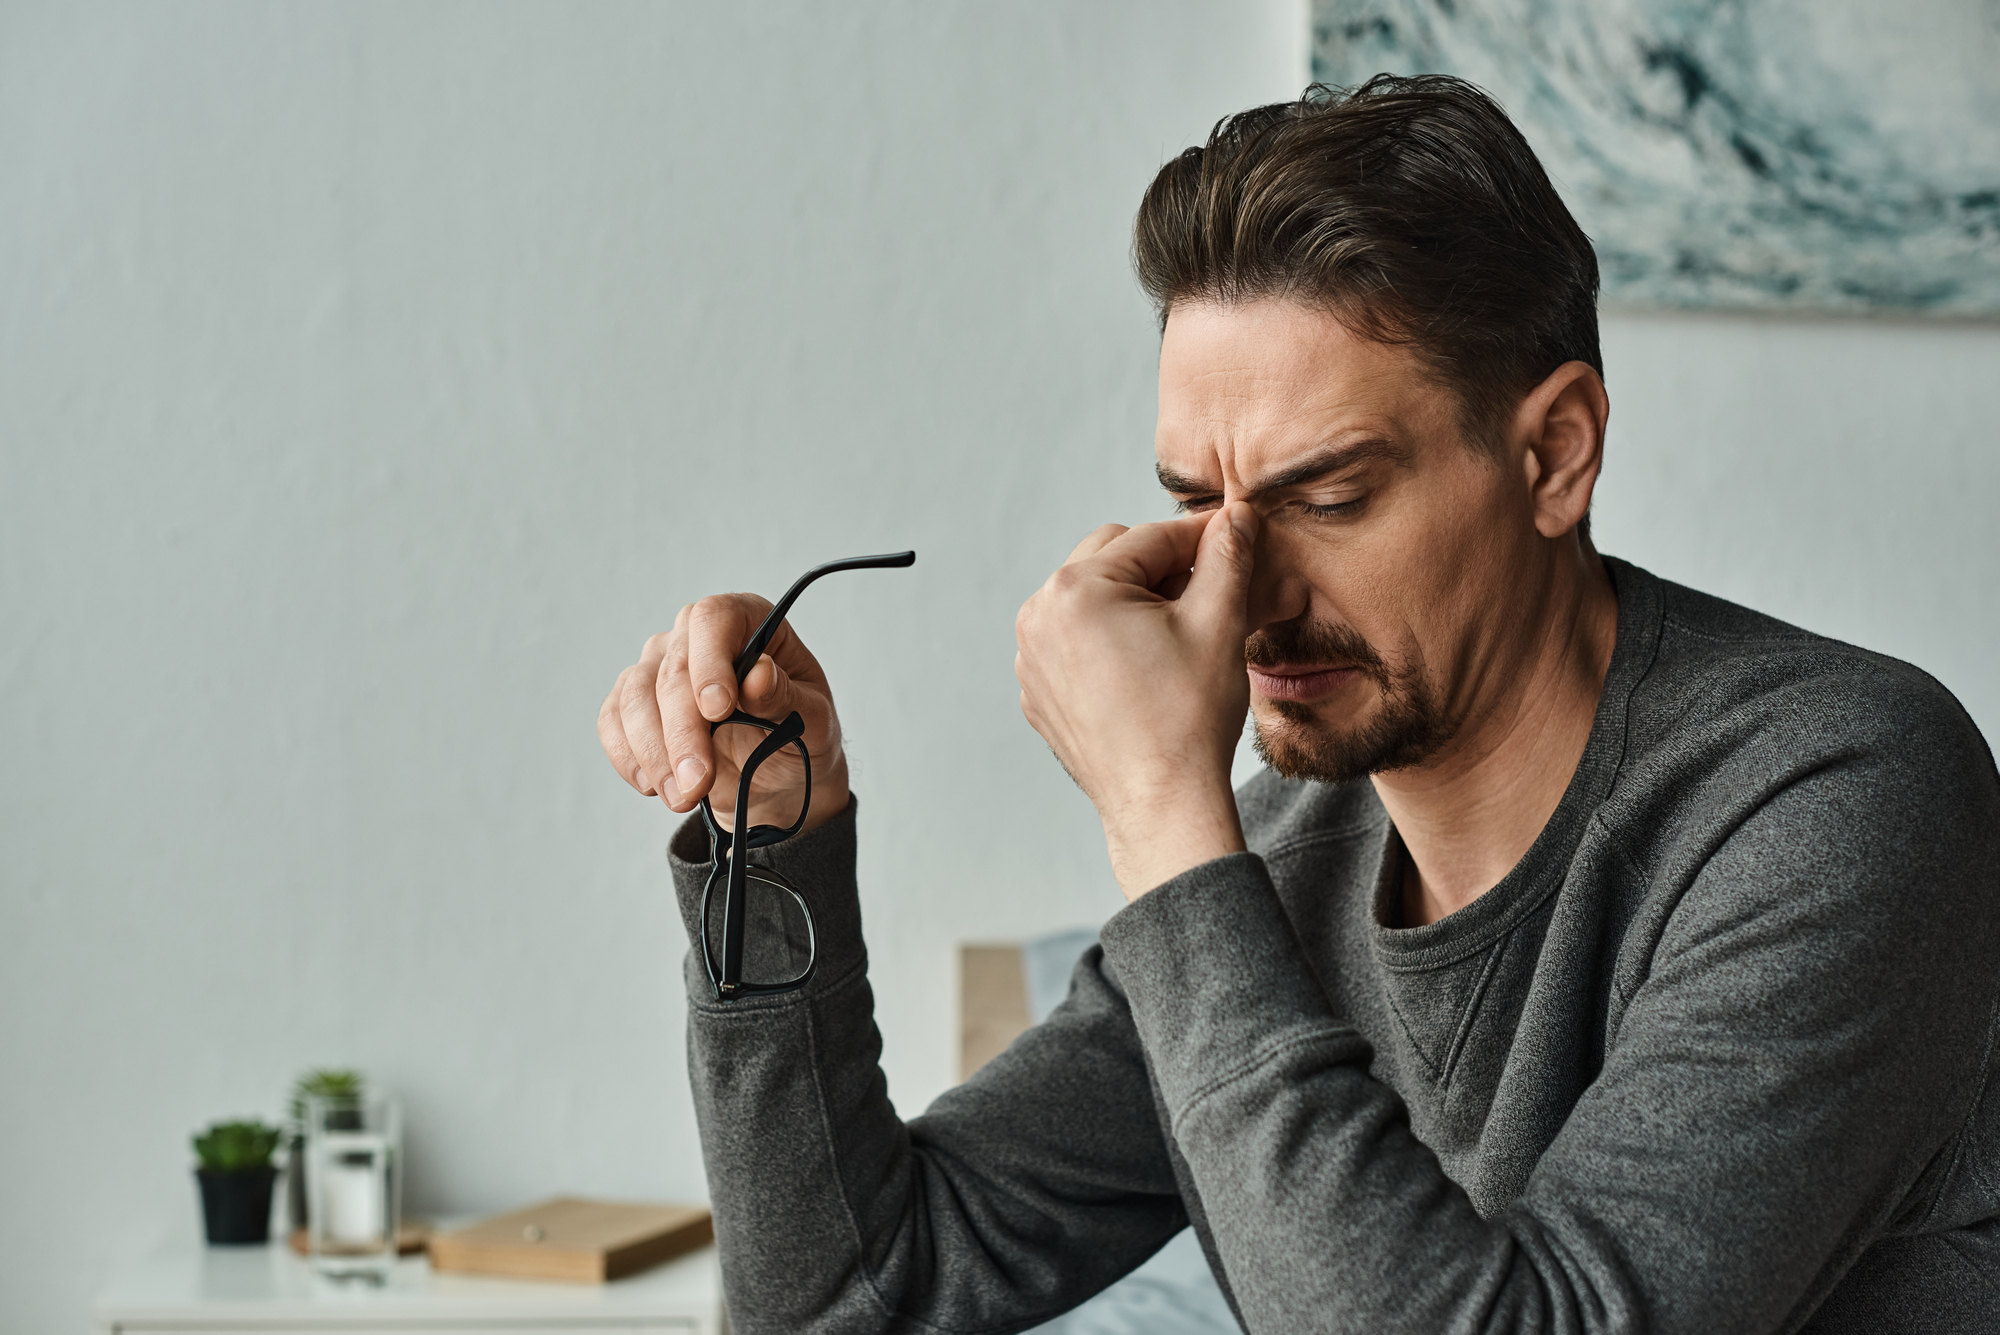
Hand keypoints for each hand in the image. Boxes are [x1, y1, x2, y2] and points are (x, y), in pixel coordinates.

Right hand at [597, 594, 848, 833]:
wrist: (778, 781)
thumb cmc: (801, 737)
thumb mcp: (813, 720)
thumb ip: (787, 696)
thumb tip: (758, 673)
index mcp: (748, 622)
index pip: (714, 619)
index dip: (710, 662)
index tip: (718, 710)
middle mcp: (696, 636)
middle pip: (672, 667)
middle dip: (683, 730)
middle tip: (698, 780)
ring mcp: (660, 666)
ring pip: (635, 695)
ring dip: (654, 752)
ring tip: (683, 796)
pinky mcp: (635, 703)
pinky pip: (613, 720)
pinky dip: (629, 757)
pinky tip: (656, 786)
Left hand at [1014, 503, 1257, 898]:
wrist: (1162, 802)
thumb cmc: (1188, 718)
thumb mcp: (1218, 623)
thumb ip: (1227, 556)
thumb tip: (1236, 514)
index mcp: (1077, 589)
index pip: (1150, 538)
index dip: (1201, 538)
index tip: (1235, 537)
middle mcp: (1039, 615)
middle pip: (1111, 558)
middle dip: (1160, 569)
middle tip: (1208, 596)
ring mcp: (1031, 657)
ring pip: (1090, 599)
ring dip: (1132, 602)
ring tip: (1177, 636)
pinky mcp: (1037, 691)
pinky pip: (1073, 642)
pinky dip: (1107, 641)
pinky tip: (1146, 670)